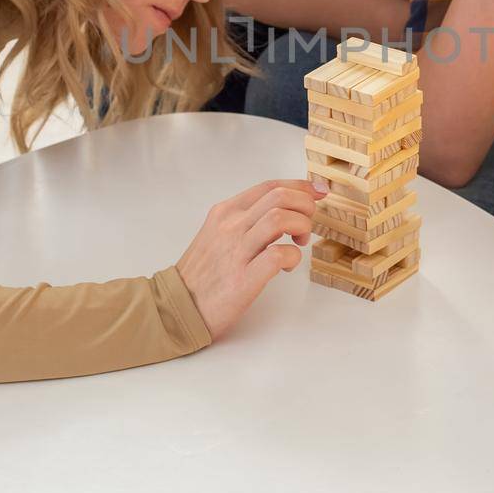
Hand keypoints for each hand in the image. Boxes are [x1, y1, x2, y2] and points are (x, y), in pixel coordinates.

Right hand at [176, 178, 324, 339]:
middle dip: (305, 206)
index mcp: (225, 212)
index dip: (300, 186)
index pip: (269, 186)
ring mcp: (236, 251)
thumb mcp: (217, 233)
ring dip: (301, 227)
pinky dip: (292, 257)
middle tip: (306, 224)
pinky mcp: (243, 278)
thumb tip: (283, 209)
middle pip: (280, 196)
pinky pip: (278, 256)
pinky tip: (287, 266)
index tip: (317, 192)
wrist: (176, 306)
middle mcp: (230, 226)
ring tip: (298, 243)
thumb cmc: (202, 273)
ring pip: (280, 219)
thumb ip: (246, 219)